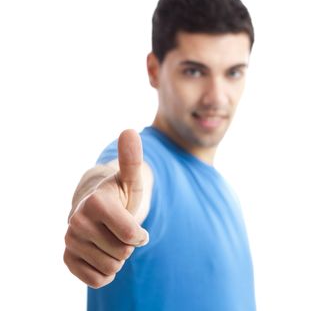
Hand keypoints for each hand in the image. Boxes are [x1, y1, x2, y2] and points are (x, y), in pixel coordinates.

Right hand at [64, 130, 148, 287]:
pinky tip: (102, 252)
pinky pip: (96, 279)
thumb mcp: (132, 179)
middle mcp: (77, 220)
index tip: (136, 225)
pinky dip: (105, 270)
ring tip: (110, 236)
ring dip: (118, 256)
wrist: (100, 206)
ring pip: (111, 268)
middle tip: (120, 228)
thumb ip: (132, 160)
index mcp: (95, 202)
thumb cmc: (122, 193)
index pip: (132, 237)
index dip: (140, 234)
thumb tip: (129, 131)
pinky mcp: (68, 257)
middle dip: (128, 244)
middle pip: (123, 254)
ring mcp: (70, 240)